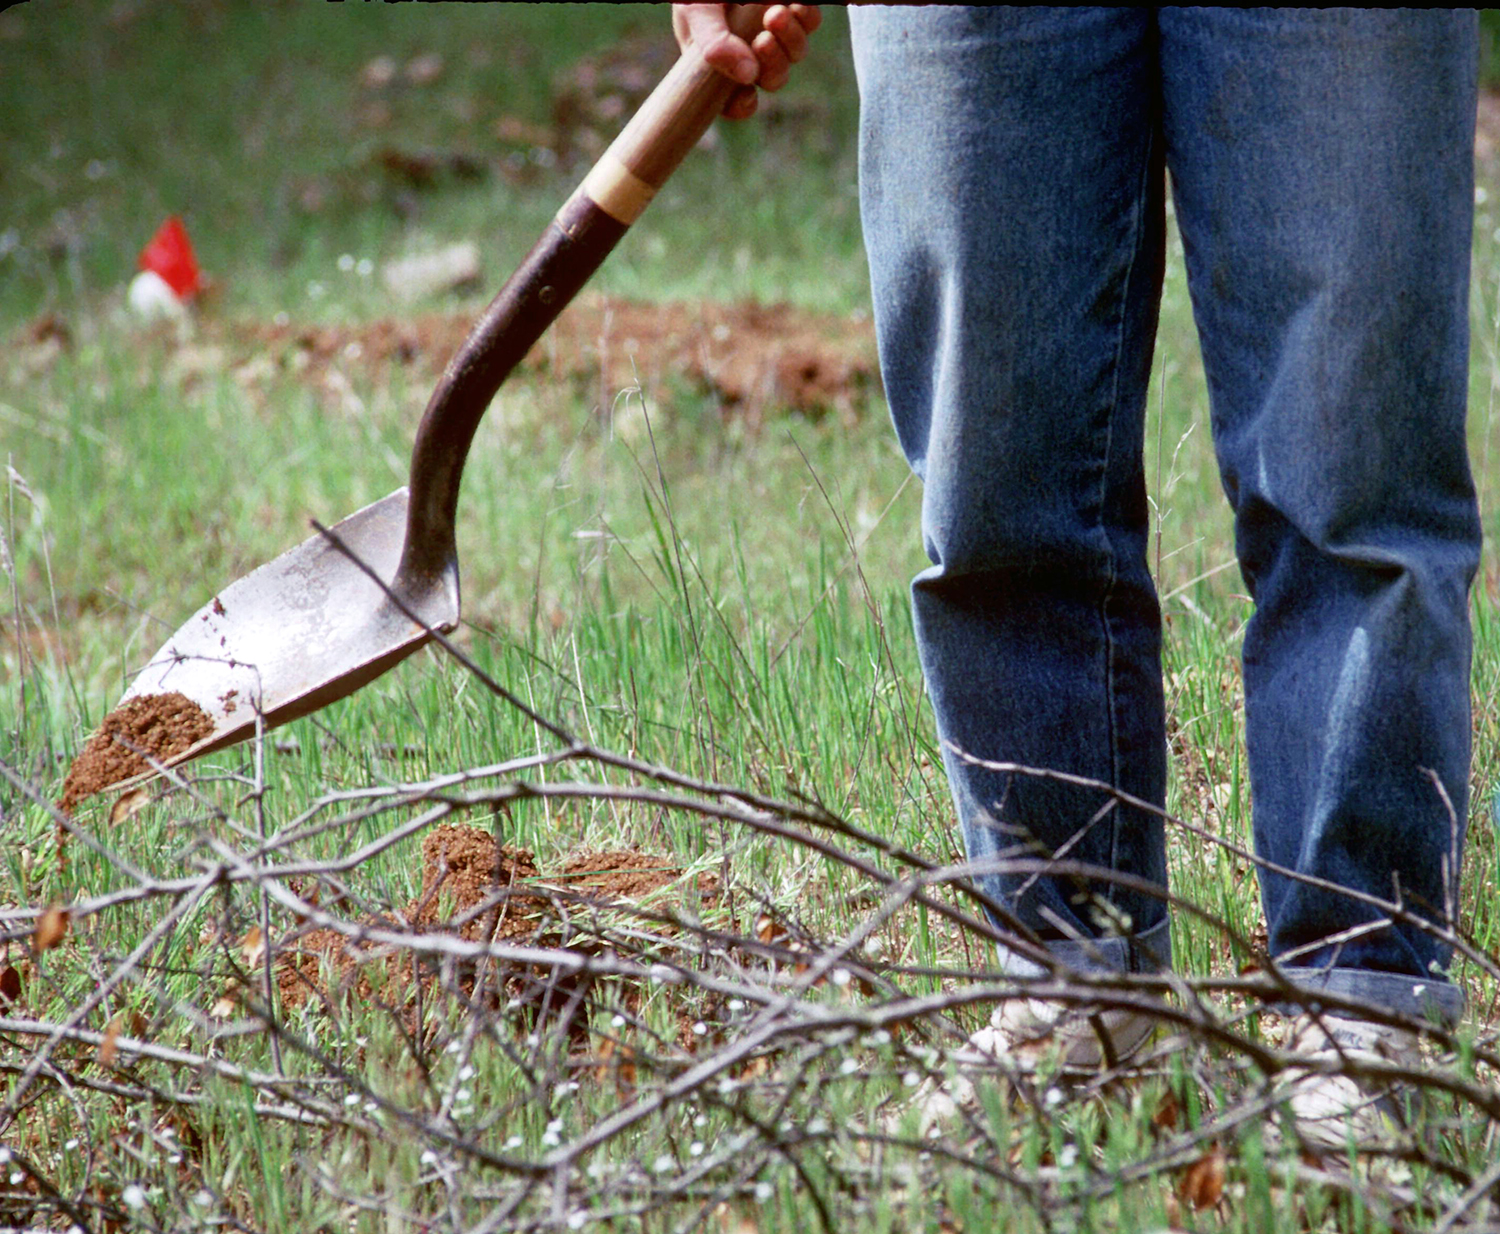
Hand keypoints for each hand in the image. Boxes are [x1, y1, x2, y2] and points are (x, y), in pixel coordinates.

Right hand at [671, 4, 820, 119]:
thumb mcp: (696, 13)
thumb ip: (713, 45)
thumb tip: (747, 76)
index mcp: (722, 63)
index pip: (735, 101)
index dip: (741, 106)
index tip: (745, 98)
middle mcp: (751, 52)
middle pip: (773, 78)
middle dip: (773, 64)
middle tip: (763, 40)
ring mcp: (775, 31)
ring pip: (794, 54)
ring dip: (790, 40)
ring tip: (775, 15)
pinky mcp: (794, 9)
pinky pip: (809, 23)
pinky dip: (805, 18)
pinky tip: (793, 5)